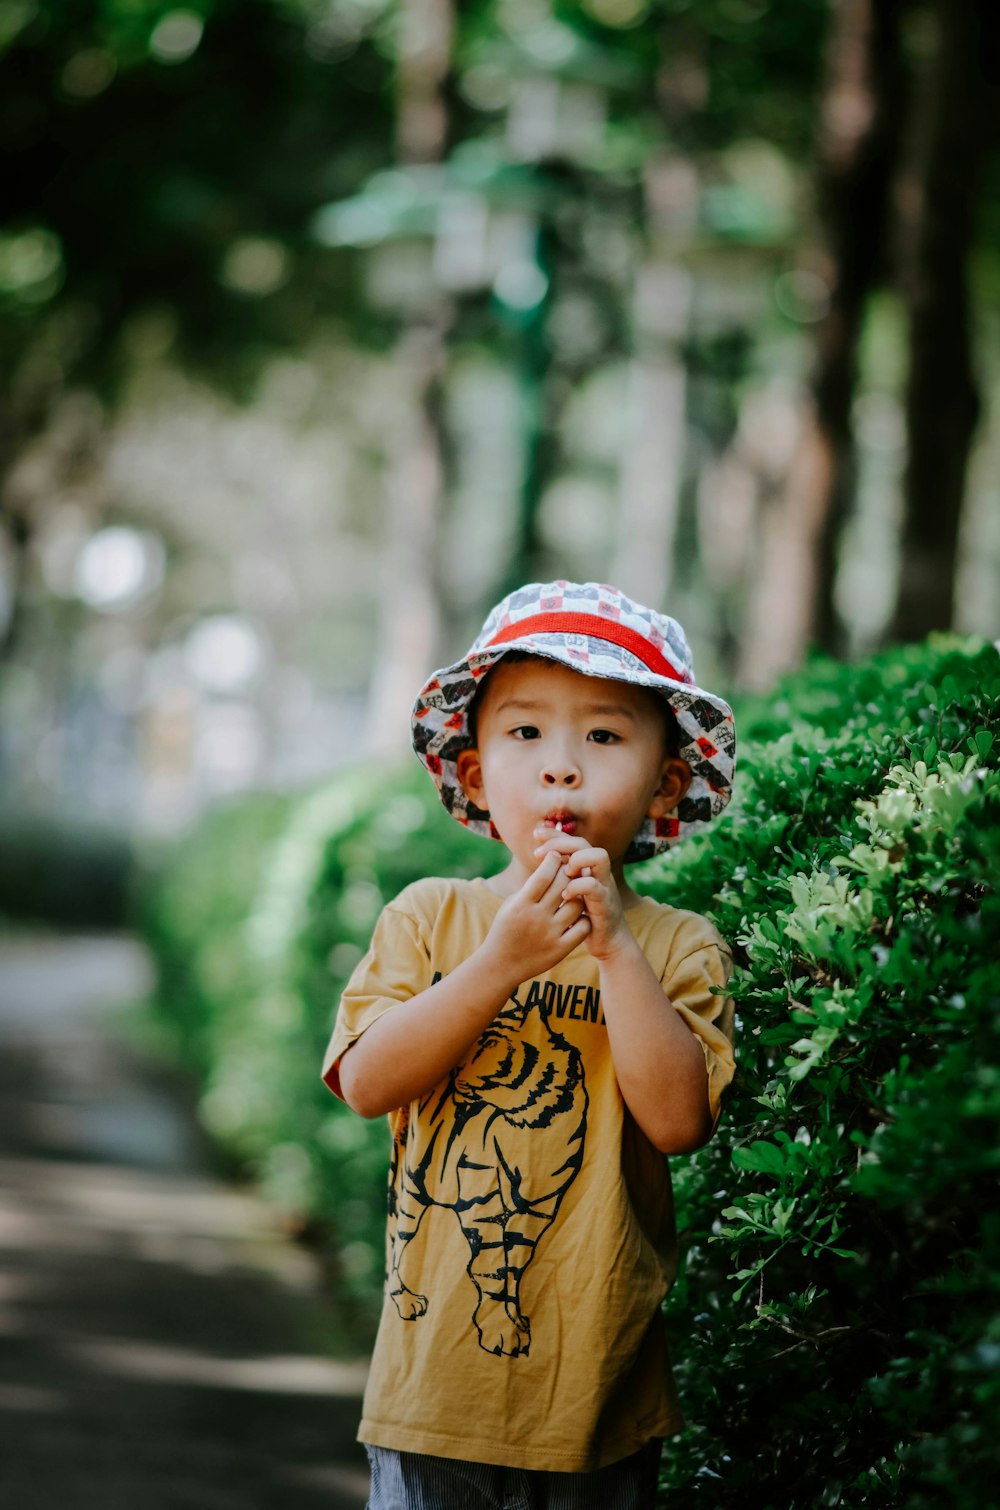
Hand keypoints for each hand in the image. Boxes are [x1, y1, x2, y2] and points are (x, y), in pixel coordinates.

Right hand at [484, 850, 590, 988]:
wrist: (501, 964)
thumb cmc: (506, 928)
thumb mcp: (512, 903)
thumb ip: (531, 886)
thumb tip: (554, 865)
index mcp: (521, 904)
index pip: (544, 874)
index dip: (553, 860)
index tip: (557, 856)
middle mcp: (536, 917)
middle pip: (563, 884)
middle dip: (569, 871)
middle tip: (571, 868)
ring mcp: (550, 934)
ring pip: (577, 904)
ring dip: (579, 894)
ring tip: (577, 890)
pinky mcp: (561, 949)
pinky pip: (583, 927)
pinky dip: (584, 917)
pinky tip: (579, 913)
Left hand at [532, 829, 630, 961]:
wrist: (608, 941)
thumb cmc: (585, 916)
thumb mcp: (571, 892)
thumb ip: (560, 877)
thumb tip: (540, 861)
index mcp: (587, 868)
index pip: (572, 840)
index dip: (554, 834)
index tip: (535, 834)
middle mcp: (598, 872)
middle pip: (584, 843)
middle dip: (560, 843)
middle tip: (538, 854)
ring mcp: (604, 886)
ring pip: (599, 856)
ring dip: (577, 859)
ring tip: (561, 872)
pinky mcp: (605, 904)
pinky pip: (594, 887)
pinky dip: (577, 887)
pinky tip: (564, 896)